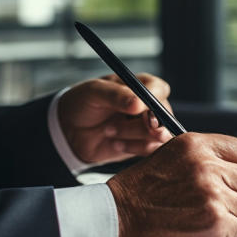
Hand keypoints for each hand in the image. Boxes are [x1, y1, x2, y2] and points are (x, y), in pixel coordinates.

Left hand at [57, 74, 172, 164]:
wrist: (71, 131)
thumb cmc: (83, 103)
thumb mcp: (94, 92)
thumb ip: (117, 96)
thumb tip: (138, 104)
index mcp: (141, 85)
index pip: (160, 90)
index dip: (153, 101)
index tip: (137, 109)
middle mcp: (150, 106)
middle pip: (164, 116)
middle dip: (143, 125)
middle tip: (121, 126)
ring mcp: (149, 127)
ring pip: (158, 136)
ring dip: (132, 135)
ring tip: (109, 131)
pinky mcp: (144, 145)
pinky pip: (151, 150)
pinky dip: (132, 148)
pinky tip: (116, 143)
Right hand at [106, 133, 236, 236]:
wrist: (114, 227)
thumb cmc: (135, 198)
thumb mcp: (168, 161)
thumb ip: (201, 162)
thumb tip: (234, 173)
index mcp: (194, 145)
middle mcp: (206, 166)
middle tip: (228, 208)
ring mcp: (212, 195)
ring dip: (231, 219)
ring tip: (203, 222)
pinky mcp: (215, 223)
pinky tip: (201, 235)